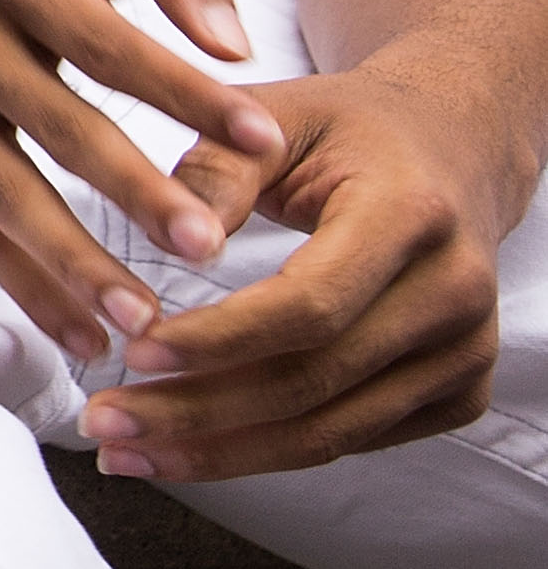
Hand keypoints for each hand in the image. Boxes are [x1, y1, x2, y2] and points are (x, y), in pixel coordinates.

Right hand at [0, 0, 288, 362]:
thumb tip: (233, 47)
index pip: (109, 45)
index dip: (184, 94)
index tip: (262, 141)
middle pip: (58, 128)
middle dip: (133, 192)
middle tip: (206, 248)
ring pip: (8, 196)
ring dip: (74, 264)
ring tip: (145, 321)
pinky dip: (27, 288)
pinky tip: (84, 336)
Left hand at [78, 55, 525, 482]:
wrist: (449, 151)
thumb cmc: (344, 130)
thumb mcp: (275, 116)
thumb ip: (218, 168)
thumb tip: (170, 240)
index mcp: (410, 214)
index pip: (309, 304)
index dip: (218, 339)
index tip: (132, 352)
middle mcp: (454, 292)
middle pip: (314, 382)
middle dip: (198, 412)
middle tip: (103, 421)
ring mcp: (465, 351)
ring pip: (332, 430)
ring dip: (223, 451)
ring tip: (127, 451)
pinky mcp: (459, 391)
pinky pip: (352, 439)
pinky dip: (268, 451)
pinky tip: (194, 448)